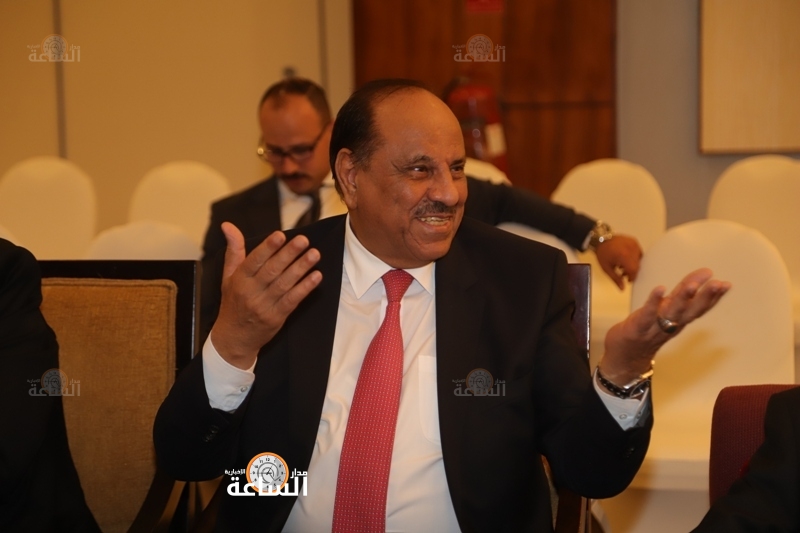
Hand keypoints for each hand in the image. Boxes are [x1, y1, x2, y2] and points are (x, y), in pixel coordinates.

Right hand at [210, 222, 321, 368]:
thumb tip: (227, 225)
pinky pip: (292, 300)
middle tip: (304, 240)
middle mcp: (250, 292)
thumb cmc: (233, 303)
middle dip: (289, 254)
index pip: (254, 261)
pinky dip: (305, 288)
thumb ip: (234, 250)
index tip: (281, 235)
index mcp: (239, 279)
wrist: (234, 338)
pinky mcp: (276, 317)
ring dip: (301, 268)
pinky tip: (316, 277)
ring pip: (284, 284)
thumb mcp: (228, 276)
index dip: (268, 248)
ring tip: (314, 254)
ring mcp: (264, 306)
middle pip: (272, 270)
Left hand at [594, 235, 642, 288]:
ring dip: (633, 264)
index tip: (627, 280)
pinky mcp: (634, 241)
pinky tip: (626, 259)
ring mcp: (634, 244)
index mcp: (624, 256)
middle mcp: (632, 249)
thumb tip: (622, 289)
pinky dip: (634, 258)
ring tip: (622, 266)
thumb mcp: (606, 269)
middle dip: (632, 271)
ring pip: (639, 259)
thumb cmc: (602, 254)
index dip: (632, 277)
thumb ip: (616, 279)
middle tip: (623, 273)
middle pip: (637, 265)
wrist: (600, 239)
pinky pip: (638, 253)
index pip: (634, 270)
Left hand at [599, 268, 730, 384]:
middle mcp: (671, 324)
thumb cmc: (647, 328)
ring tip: (692, 285)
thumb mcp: (668, 308)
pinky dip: (654, 302)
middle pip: (691, 311)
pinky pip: (647, 314)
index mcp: (679, 320)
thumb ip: (683, 292)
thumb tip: (705, 273)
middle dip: (706, 297)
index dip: (713, 297)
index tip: (726, 284)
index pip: (699, 308)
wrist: (625, 357)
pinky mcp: (638, 327)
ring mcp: (655, 327)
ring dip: (683, 299)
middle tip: (719, 284)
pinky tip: (660, 288)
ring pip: (672, 313)